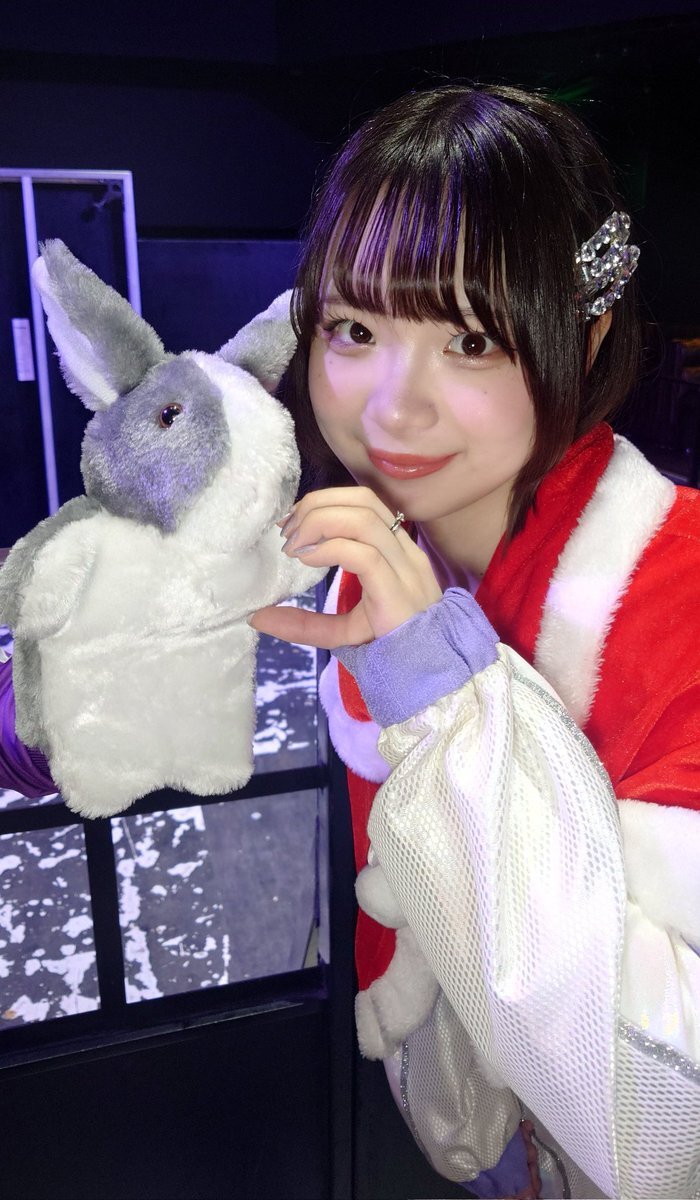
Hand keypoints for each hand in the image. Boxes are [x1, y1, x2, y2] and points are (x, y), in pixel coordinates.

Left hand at [249, 487, 442, 648]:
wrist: (425, 681)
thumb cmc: (390, 651)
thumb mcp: (341, 630)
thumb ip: (304, 623)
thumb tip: (257, 618)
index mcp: (398, 552)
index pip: (365, 502)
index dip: (324, 502)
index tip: (292, 524)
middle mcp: (406, 554)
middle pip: (363, 500)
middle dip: (317, 506)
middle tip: (287, 534)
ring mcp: (405, 571)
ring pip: (364, 519)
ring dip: (319, 523)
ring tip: (294, 547)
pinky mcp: (397, 593)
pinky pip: (365, 555)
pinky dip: (330, 550)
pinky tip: (309, 560)